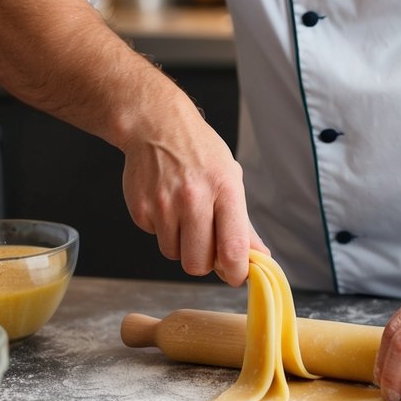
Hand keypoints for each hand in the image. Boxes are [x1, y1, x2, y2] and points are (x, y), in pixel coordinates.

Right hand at [120, 85, 267, 285]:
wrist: (157, 126)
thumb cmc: (200, 153)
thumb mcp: (230, 178)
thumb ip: (243, 224)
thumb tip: (260, 258)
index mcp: (224, 189)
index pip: (233, 248)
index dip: (237, 272)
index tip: (237, 274)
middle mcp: (193, 197)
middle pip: (198, 264)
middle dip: (204, 262)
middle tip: (206, 243)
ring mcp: (163, 204)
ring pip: (174, 255)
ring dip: (182, 244)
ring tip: (184, 215)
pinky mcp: (140, 209)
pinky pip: (155, 238)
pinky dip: (162, 230)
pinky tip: (166, 204)